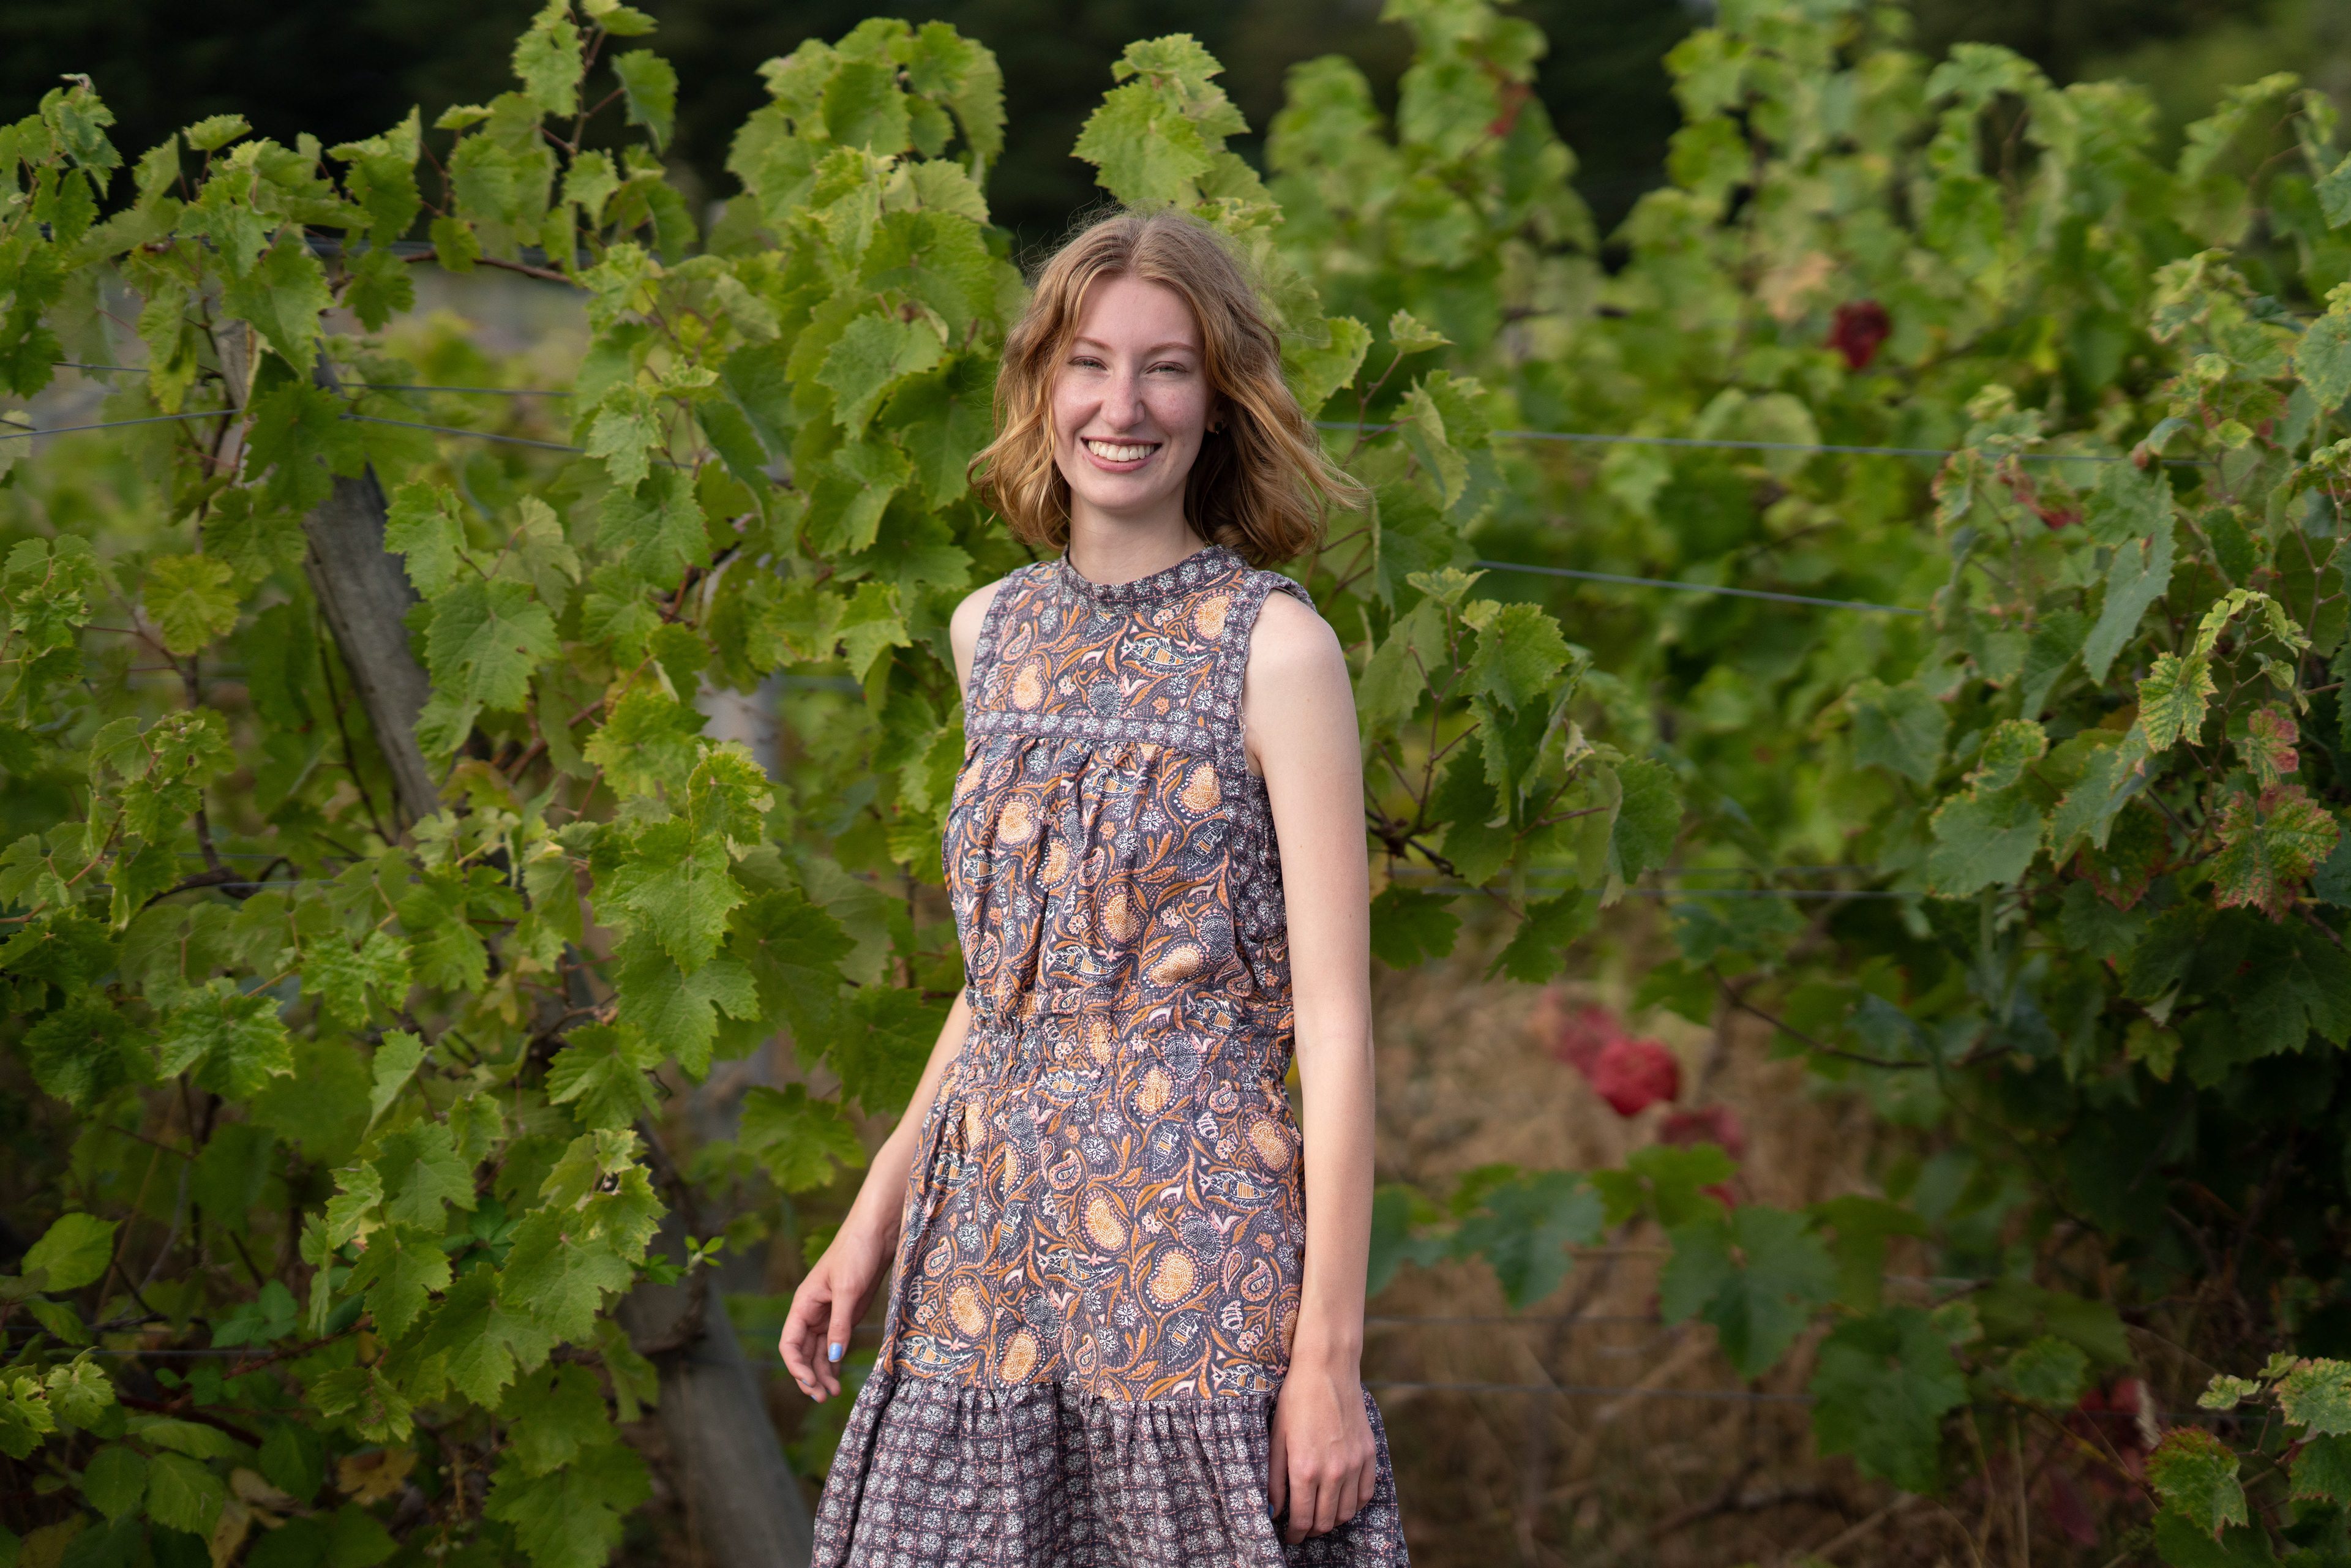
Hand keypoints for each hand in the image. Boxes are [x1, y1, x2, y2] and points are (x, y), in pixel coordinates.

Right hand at [779, 1224, 892, 1401]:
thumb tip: (834, 1358)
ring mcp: (830, 1314)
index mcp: (804, 1303)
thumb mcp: (848, 1290)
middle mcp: (813, 1311)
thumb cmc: (856, 1252)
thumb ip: (840, 1324)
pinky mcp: (847, 1313)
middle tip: (823, 1398)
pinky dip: (835, 1361)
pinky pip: (835, 1343)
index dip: (796, 1366)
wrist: (877, 1231)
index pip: (790, 1343)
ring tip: (832, 1394)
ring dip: (823, 1372)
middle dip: (810, 1376)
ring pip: (819, 1351)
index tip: (810, 1383)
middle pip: (803, 1352)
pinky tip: (838, 1377)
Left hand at [1267, 1354, 1377, 1542]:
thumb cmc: (1296, 1400)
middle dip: (1312, 1531)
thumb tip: (1274, 1511)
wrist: (1327, 1370)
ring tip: (1320, 1515)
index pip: (1302, 1518)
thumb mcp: (1276, 1438)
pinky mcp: (1369, 1453)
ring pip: (1347, 1512)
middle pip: (1326, 1521)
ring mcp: (1355, 1463)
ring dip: (1332, 1520)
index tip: (1290, 1536)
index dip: (1295, 1534)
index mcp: (1305, 1468)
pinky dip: (1354, 1504)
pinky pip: (1366, 1493)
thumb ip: (1274, 1478)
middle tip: (1303, 1528)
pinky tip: (1342, 1500)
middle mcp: (1333, 1471)